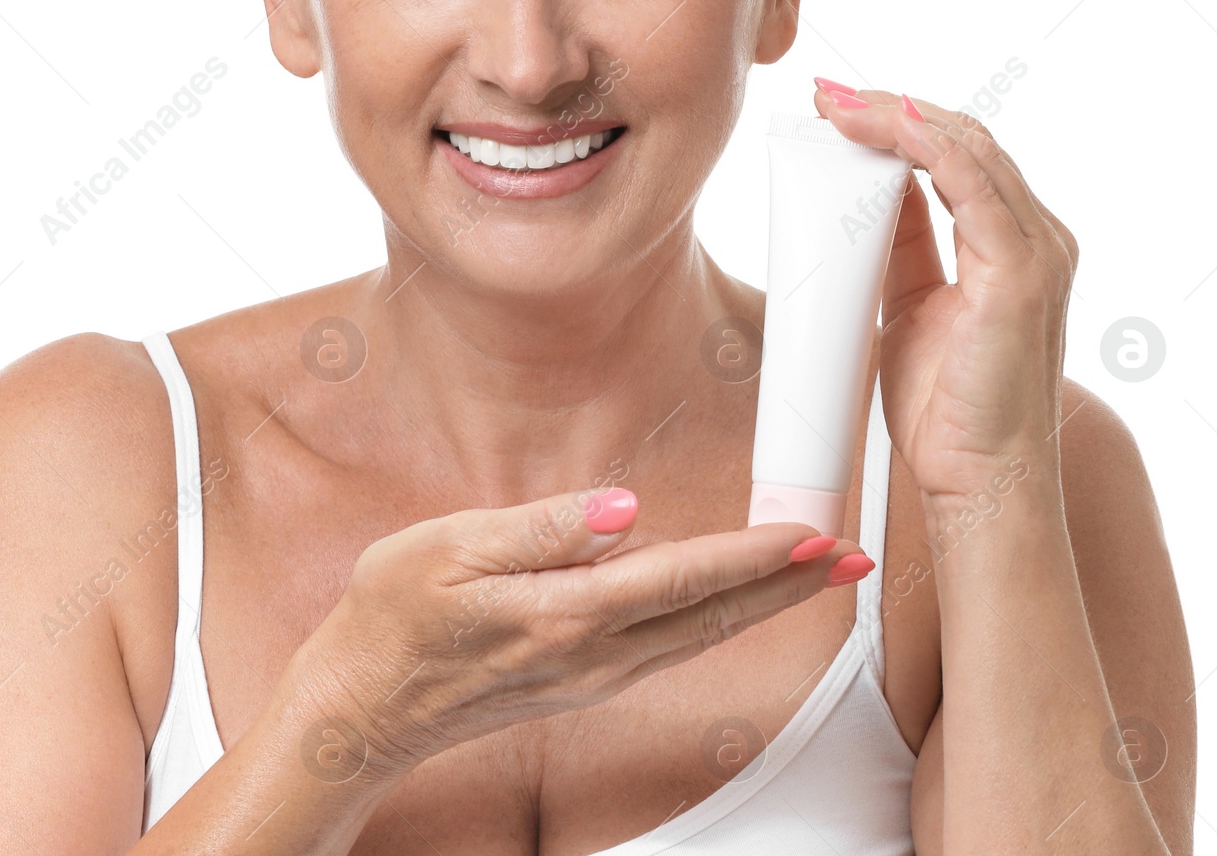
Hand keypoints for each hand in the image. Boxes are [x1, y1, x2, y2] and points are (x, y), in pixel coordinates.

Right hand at [285, 489, 865, 782]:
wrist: (360, 708)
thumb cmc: (391, 618)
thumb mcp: (448, 550)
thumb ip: (540, 529)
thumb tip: (623, 508)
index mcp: (564, 616)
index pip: (683, 580)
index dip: (754, 554)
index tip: (813, 531)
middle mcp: (593, 657)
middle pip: (713, 616)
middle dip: (789, 585)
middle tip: (855, 556)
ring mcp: (592, 678)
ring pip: (700, 637)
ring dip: (765, 603)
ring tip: (816, 573)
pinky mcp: (583, 682)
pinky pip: (672, 648)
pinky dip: (719, 620)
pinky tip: (735, 602)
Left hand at [811, 80, 1078, 512]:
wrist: (977, 482)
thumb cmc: (947, 411)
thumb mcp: (910, 306)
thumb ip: (902, 246)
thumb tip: (872, 193)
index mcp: (1014, 245)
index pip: (959, 157)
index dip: (900, 124)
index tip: (838, 110)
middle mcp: (1038, 238)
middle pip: (963, 141)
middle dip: (890, 109)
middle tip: (826, 95)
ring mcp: (1037, 251)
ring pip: (964, 148)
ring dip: (894, 115)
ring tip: (835, 103)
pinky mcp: (1021, 271)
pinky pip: (968, 180)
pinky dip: (920, 143)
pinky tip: (879, 125)